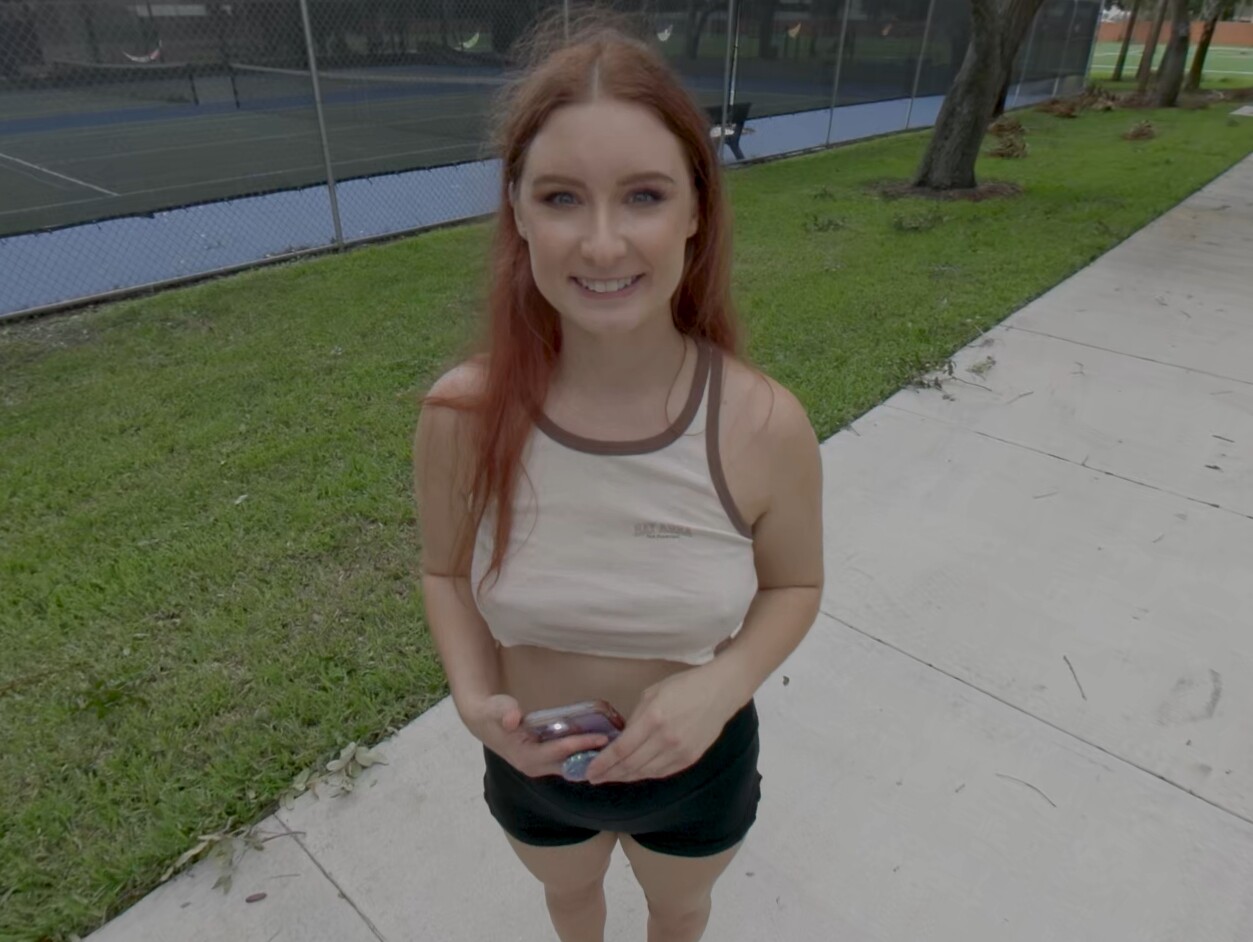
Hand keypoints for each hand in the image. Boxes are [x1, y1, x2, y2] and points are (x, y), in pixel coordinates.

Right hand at [462, 694, 609, 778]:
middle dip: (594, 759)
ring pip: (572, 766)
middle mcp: (536, 767)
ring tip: (617, 749)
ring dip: (592, 760)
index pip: (559, 752)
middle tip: (620, 748)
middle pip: (571, 765)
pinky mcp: (546, 761)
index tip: (601, 738)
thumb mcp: (495, 709)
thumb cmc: (491, 713)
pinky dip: (585, 756)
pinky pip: (570, 761)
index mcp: (526, 758)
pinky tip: (602, 747)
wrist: (483, 720)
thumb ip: (503, 711)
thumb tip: (512, 717)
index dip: (580, 745)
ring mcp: (542, 766)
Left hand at [583, 669, 738, 784]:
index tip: (589, 770)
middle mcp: (666, 739)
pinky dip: (644, 774)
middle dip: (609, 773)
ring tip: (610, 777)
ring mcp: (680, 751)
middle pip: (631, 765)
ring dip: (625, 776)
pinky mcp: (690, 759)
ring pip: (645, 772)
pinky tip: (633, 773)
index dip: (603, 762)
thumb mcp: (652, 693)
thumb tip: (622, 739)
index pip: (622, 749)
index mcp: (654, 718)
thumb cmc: (684, 686)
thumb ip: (635, 718)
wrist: (720, 692)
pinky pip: (661, 772)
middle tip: (593, 777)